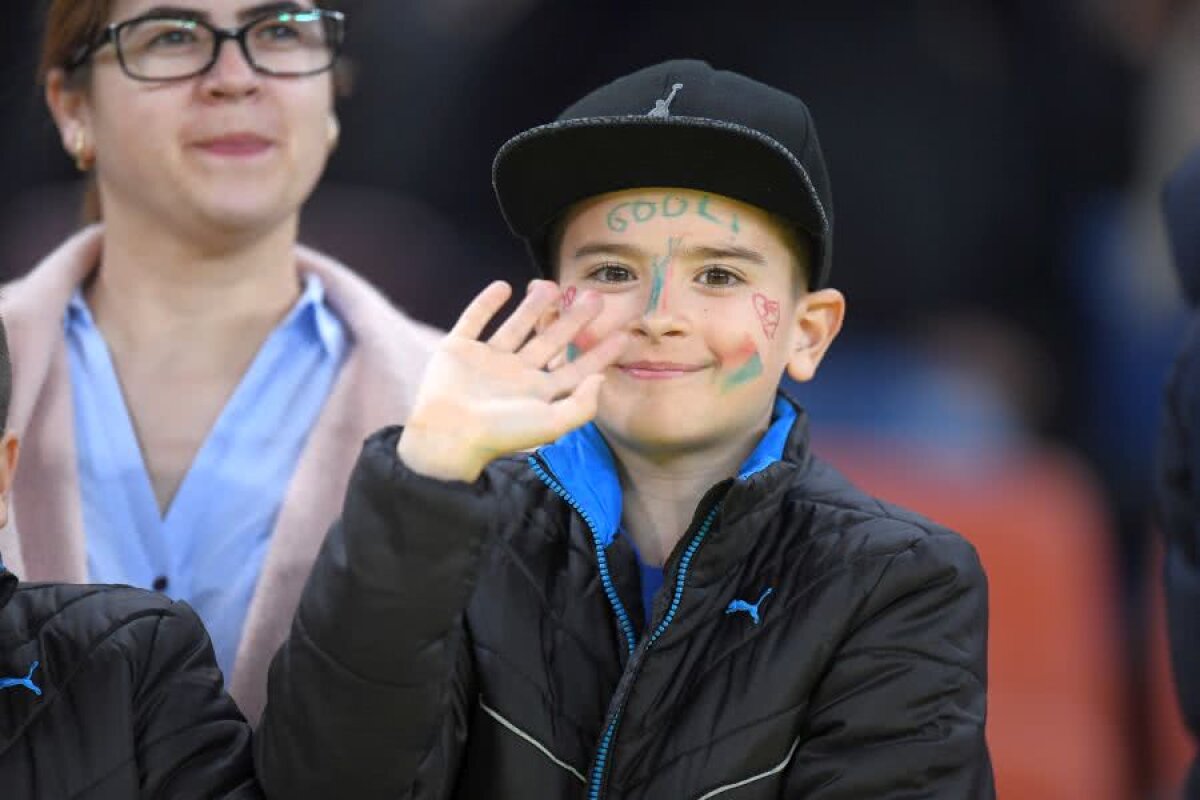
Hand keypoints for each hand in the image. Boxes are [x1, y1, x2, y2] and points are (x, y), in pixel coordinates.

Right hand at [397, 280, 627, 480]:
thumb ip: (581, 405)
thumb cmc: (501, 433)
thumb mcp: (551, 423)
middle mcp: (515, 376)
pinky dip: (486, 303)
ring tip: (551, 285)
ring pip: (515, 328)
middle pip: (550, 342)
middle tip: (595, 297)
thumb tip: (601, 379)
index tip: (624, 333)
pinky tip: (502, 287)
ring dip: (533, 307)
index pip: (575, 369)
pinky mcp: (458, 350)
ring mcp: (486, 362)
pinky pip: (474, 321)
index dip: (599, 353)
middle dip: (574, 321)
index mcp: (537, 394)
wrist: (448, 433)